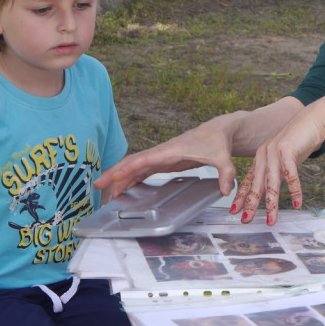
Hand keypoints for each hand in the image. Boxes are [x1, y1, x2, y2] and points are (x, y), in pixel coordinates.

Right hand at [95, 119, 238, 202]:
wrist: (219, 131)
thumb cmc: (217, 141)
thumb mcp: (223, 157)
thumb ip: (225, 172)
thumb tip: (226, 190)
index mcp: (171, 150)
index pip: (145, 159)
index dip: (129, 167)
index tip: (114, 176)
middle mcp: (162, 153)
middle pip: (133, 162)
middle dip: (115, 173)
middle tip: (98, 186)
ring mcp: (161, 158)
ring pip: (135, 167)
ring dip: (120, 179)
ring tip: (106, 194)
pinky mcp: (164, 162)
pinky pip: (143, 171)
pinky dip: (131, 180)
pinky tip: (124, 190)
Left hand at [230, 109, 324, 224]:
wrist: (312, 120)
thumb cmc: (300, 140)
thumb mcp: (284, 159)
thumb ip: (276, 172)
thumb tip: (271, 191)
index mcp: (261, 157)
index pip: (249, 180)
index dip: (242, 196)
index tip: (235, 210)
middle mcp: (264, 155)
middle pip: (257, 184)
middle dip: (251, 204)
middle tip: (246, 220)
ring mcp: (275, 152)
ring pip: (272, 182)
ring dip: (272, 203)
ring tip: (272, 219)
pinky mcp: (287, 149)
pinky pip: (290, 174)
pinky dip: (295, 190)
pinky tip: (297, 203)